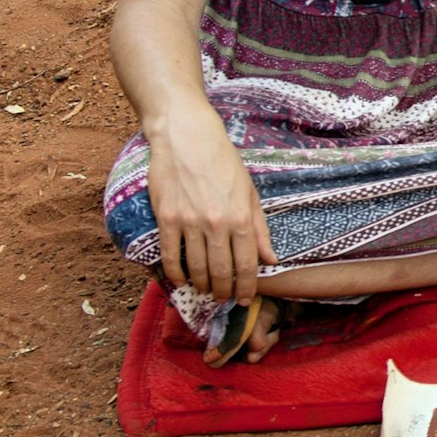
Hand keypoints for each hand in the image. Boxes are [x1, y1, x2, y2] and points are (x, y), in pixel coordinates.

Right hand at [144, 111, 270, 302]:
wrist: (187, 137)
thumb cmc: (223, 162)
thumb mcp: (249, 192)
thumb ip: (259, 229)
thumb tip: (270, 259)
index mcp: (240, 218)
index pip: (246, 266)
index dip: (246, 288)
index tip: (244, 300)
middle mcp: (216, 224)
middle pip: (221, 272)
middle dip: (224, 291)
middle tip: (224, 298)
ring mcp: (189, 222)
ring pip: (195, 267)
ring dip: (201, 285)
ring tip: (205, 290)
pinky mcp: (166, 217)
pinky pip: (169, 255)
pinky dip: (174, 273)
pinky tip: (180, 281)